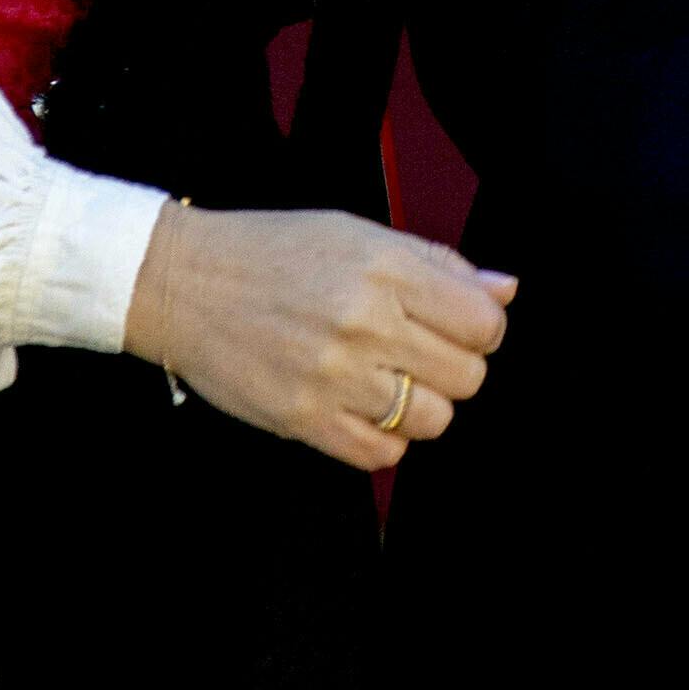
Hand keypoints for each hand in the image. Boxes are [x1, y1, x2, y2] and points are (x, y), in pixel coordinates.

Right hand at [119, 205, 512, 469]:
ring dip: (423, 406)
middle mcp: (365, 323)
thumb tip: (506, 289)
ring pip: (432, 420)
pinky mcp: (301, 419)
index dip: (482, 329)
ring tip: (392, 382)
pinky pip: (380, 454)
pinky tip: (364, 409)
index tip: (460, 327)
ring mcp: (333, 376)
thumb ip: (440, 264)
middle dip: (456, 368)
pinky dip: (385, 439)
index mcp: (386, 270)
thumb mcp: (361, 235)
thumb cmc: (275, 252)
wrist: (182, 282)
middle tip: (422, 355)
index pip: (483, 322)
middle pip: (466, 376)